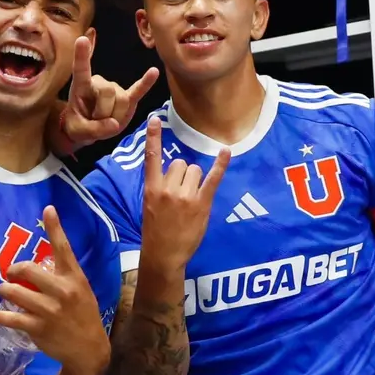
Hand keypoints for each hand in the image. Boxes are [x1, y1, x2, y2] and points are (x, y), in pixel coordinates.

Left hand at [0, 206, 109, 374]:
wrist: (89, 350)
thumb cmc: (84, 315)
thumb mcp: (81, 289)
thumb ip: (63, 274)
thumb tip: (38, 262)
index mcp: (75, 278)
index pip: (64, 248)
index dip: (55, 227)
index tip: (48, 208)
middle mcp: (62, 291)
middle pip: (28, 268)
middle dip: (13, 270)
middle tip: (10, 274)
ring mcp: (49, 310)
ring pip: (14, 292)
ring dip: (5, 289)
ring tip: (4, 291)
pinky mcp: (37, 328)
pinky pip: (10, 318)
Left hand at [61, 35, 158, 150]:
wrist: (88, 130)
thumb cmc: (78, 125)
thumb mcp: (78, 132)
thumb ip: (93, 130)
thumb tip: (114, 124)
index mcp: (81, 86)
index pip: (81, 69)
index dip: (82, 56)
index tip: (81, 39)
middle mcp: (99, 82)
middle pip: (109, 93)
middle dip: (104, 112)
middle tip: (96, 123)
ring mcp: (115, 89)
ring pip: (122, 101)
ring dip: (116, 117)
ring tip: (106, 122)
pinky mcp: (128, 98)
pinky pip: (138, 90)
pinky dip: (146, 82)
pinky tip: (154, 71)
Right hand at [139, 116, 229, 272]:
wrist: (163, 254)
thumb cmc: (156, 231)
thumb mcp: (149, 207)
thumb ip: (159, 188)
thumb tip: (172, 173)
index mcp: (151, 189)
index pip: (152, 158)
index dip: (152, 138)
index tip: (154, 119)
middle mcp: (168, 189)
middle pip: (180, 164)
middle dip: (182, 174)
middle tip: (180, 194)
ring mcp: (185, 196)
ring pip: (194, 170)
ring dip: (195, 180)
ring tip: (190, 199)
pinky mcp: (201, 203)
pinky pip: (212, 179)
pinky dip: (220, 165)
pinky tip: (225, 152)